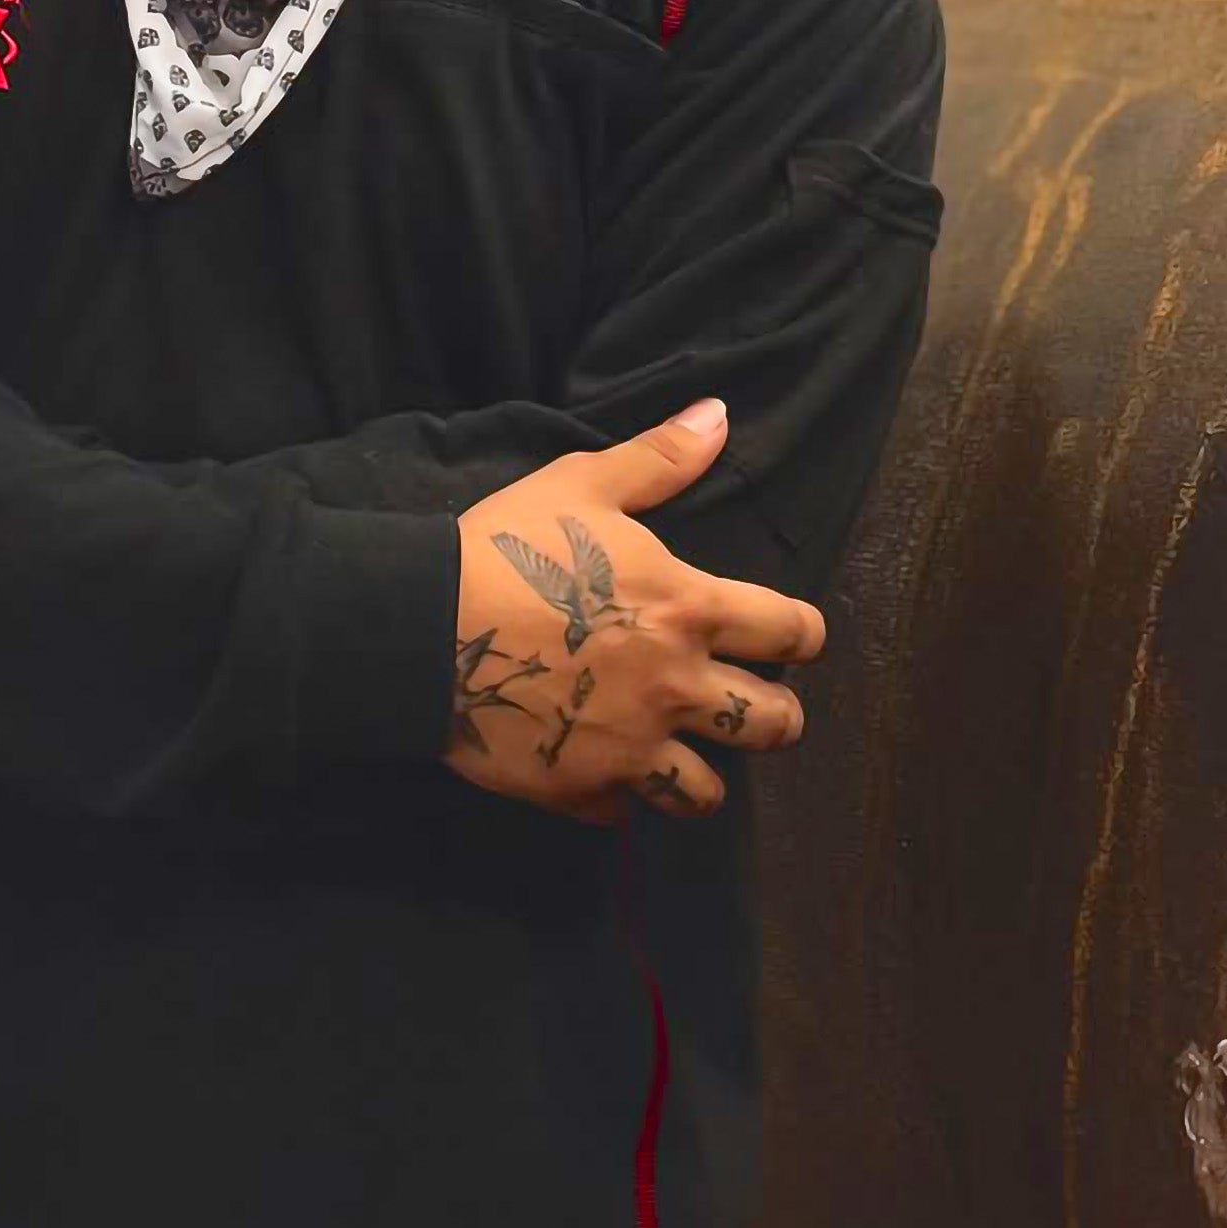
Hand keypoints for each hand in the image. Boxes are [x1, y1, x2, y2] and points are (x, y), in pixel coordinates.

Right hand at [446, 399, 822, 823]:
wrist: (423, 625)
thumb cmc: (507, 545)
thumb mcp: (582, 483)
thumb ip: (660, 458)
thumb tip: (721, 414)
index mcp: (687, 609)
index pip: (789, 632)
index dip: (803, 634)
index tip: (795, 636)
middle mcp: (675, 687)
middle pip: (772, 725)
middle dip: (775, 715)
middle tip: (753, 704)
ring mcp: (630, 747)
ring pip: (706, 793)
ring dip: (704, 776)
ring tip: (689, 758)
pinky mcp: (579, 788)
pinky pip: (623, 813)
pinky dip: (621, 797)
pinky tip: (607, 774)